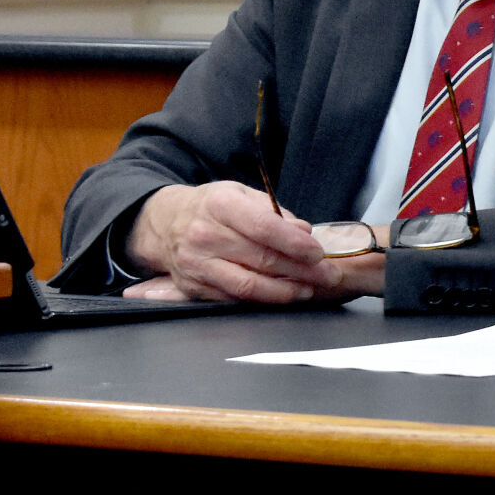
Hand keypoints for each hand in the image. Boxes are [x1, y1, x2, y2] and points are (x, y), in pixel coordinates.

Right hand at [123, 181, 345, 303]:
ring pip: (247, 285)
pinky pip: (232, 298)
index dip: (294, 243)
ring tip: (308, 290)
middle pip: (261, 259)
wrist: (165, 222)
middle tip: (329, 275)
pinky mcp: (192, 286)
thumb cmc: (213, 207)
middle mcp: (204, 235)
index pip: (263, 227)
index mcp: (220, 205)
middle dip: (302, 271)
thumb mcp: (242, 195)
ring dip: (284, 291)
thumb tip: (305, 232)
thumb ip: (275, 213)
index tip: (319, 252)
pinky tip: (281, 295)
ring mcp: (196, 264)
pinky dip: (261, 300)